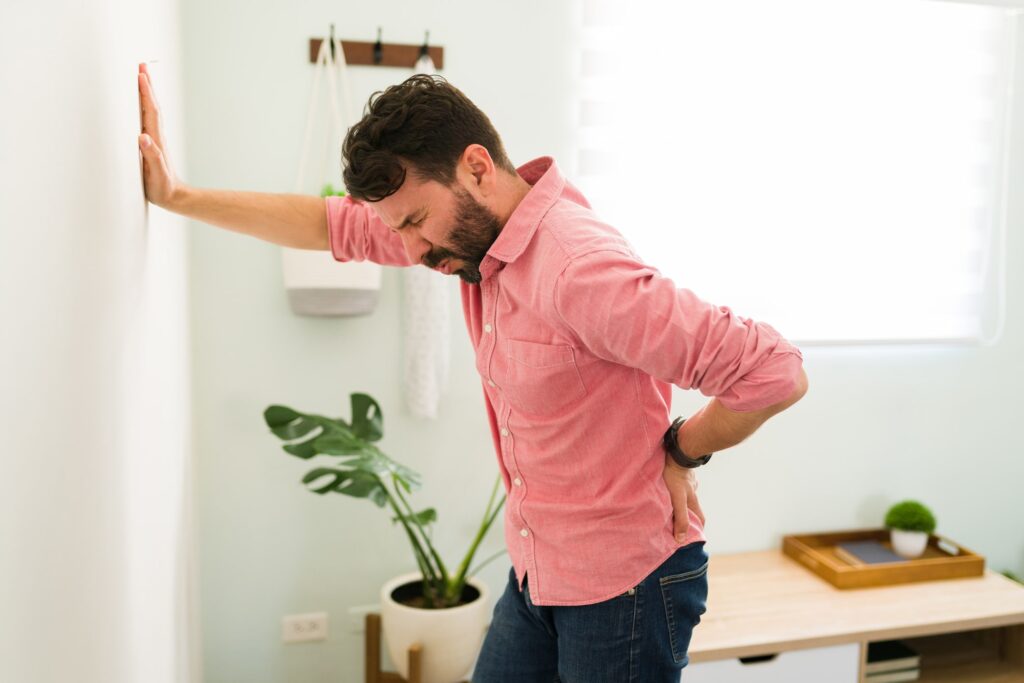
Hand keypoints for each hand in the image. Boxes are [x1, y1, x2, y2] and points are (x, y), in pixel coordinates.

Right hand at [137, 63, 180, 207]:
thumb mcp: (157, 174)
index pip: (150, 111)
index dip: (146, 93)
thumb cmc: (163, 188)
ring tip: (142, 77)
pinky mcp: (152, 144)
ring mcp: (154, 139)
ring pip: (149, 110)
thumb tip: (143, 137)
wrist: (175, 197)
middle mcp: (155, 136)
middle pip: (151, 106)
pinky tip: (140, 104)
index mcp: (155, 140)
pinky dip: (143, 106)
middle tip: (141, 66)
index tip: (141, 75)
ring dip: (146, 93)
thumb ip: (152, 156)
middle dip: (146, 86)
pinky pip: (147, 119)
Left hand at [662, 453, 704, 541]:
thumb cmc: (674, 476)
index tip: (690, 537)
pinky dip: (676, 487)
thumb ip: (680, 518)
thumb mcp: (678, 499)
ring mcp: (688, 480)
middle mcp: (692, 491)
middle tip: (674, 522)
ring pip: (685, 494)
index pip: (700, 519)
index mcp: (692, 500)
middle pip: (691, 507)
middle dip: (686, 516)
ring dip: (679, 501)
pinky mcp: (680, 470)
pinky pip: (679, 482)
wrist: (676, 452)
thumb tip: (681, 539)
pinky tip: (667, 486)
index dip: (698, 529)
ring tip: (667, 504)